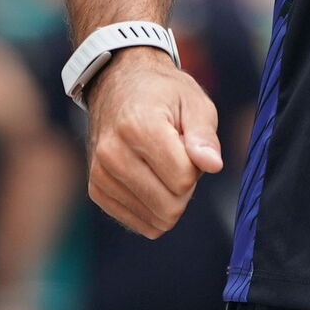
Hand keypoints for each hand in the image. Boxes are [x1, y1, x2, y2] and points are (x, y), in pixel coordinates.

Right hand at [83, 46, 223, 236]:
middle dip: (185, 187)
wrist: (119, 86)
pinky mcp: (96, 190)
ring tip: (160, 163)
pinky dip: (153, 207)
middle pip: (170, 206)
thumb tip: (214, 166)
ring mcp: (100, 174)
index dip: (196, 164)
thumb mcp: (194, 102)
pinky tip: (148, 177)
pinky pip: (139, 223)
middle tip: (177, 155)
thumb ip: (205, 136)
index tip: (186, 141)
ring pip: (155, 220)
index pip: (183, 179)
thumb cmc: (164, 94)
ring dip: (168, 197)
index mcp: (138, 127)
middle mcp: (112, 153)